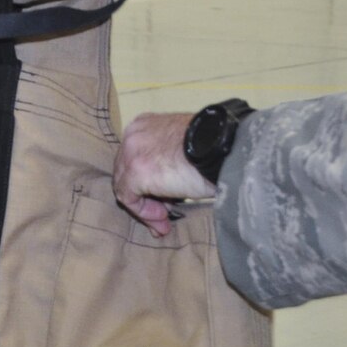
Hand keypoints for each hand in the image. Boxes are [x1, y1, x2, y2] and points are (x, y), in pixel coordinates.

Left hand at [114, 112, 214, 238]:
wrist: (221, 148)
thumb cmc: (212, 148)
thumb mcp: (185, 151)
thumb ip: (168, 163)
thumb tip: (165, 190)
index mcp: (146, 125)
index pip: (136, 157)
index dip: (148, 182)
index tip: (165, 199)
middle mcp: (133, 135)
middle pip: (128, 172)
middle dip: (146, 196)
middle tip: (164, 213)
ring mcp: (131, 152)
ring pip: (126, 186)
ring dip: (145, 208)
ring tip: (164, 221)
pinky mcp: (135, 172)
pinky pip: (129, 198)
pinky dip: (144, 212)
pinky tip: (163, 219)